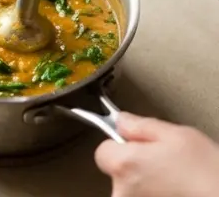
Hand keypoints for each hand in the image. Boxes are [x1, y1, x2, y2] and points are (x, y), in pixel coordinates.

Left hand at [95, 113, 218, 195]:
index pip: (103, 152)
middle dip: (135, 168)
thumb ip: (141, 126)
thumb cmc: (209, 173)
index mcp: (124, 165)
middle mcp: (124, 193)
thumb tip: (120, 121)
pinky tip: (179, 194)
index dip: (121, 147)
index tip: (139, 147)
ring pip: (133, 192)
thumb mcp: (177, 136)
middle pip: (118, 175)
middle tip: (166, 166)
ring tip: (177, 184)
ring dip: (148, 187)